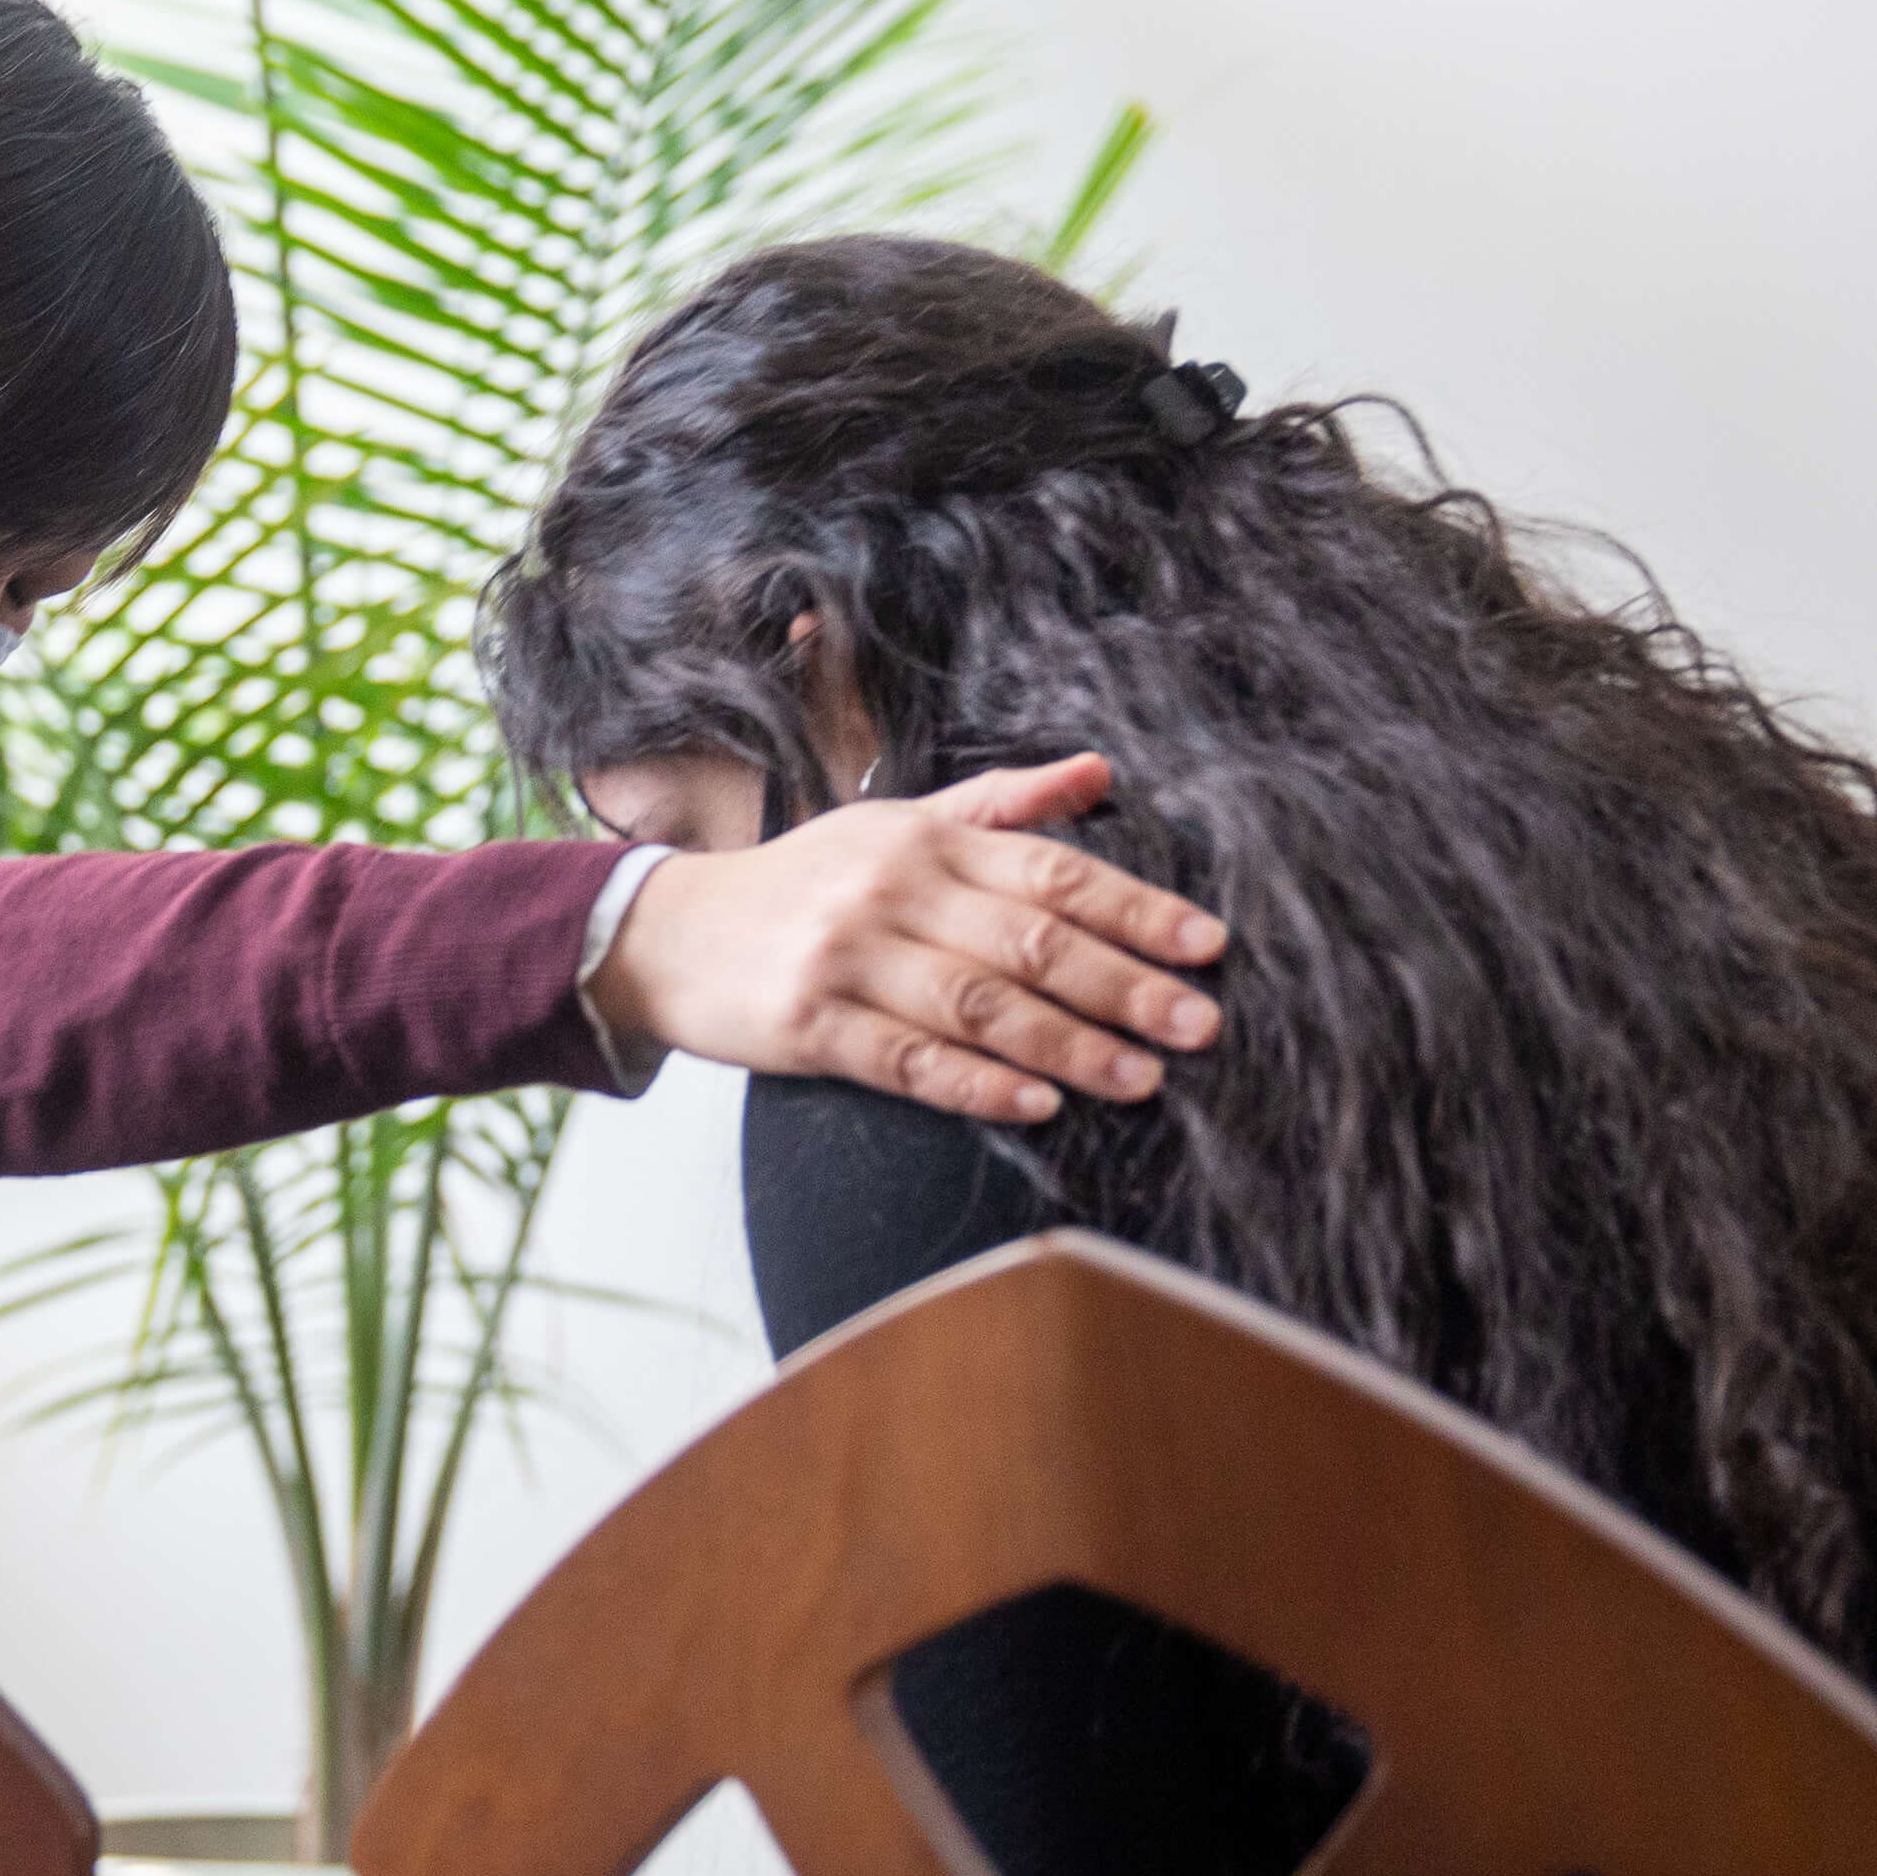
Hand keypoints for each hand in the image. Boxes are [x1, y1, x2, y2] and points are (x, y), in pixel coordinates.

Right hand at [585, 756, 1227, 1123]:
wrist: (669, 934)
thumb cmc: (806, 883)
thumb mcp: (897, 825)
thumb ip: (1002, 805)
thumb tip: (1100, 772)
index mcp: (925, 839)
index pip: (1052, 870)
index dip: (1135, 909)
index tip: (1206, 944)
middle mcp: (891, 890)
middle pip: (1030, 942)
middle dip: (1124, 985)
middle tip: (1199, 1022)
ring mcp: (848, 959)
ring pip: (979, 1006)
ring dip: (1069, 1045)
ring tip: (1141, 1078)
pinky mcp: (808, 1026)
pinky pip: (908, 1061)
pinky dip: (977, 1084)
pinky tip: (1037, 1103)